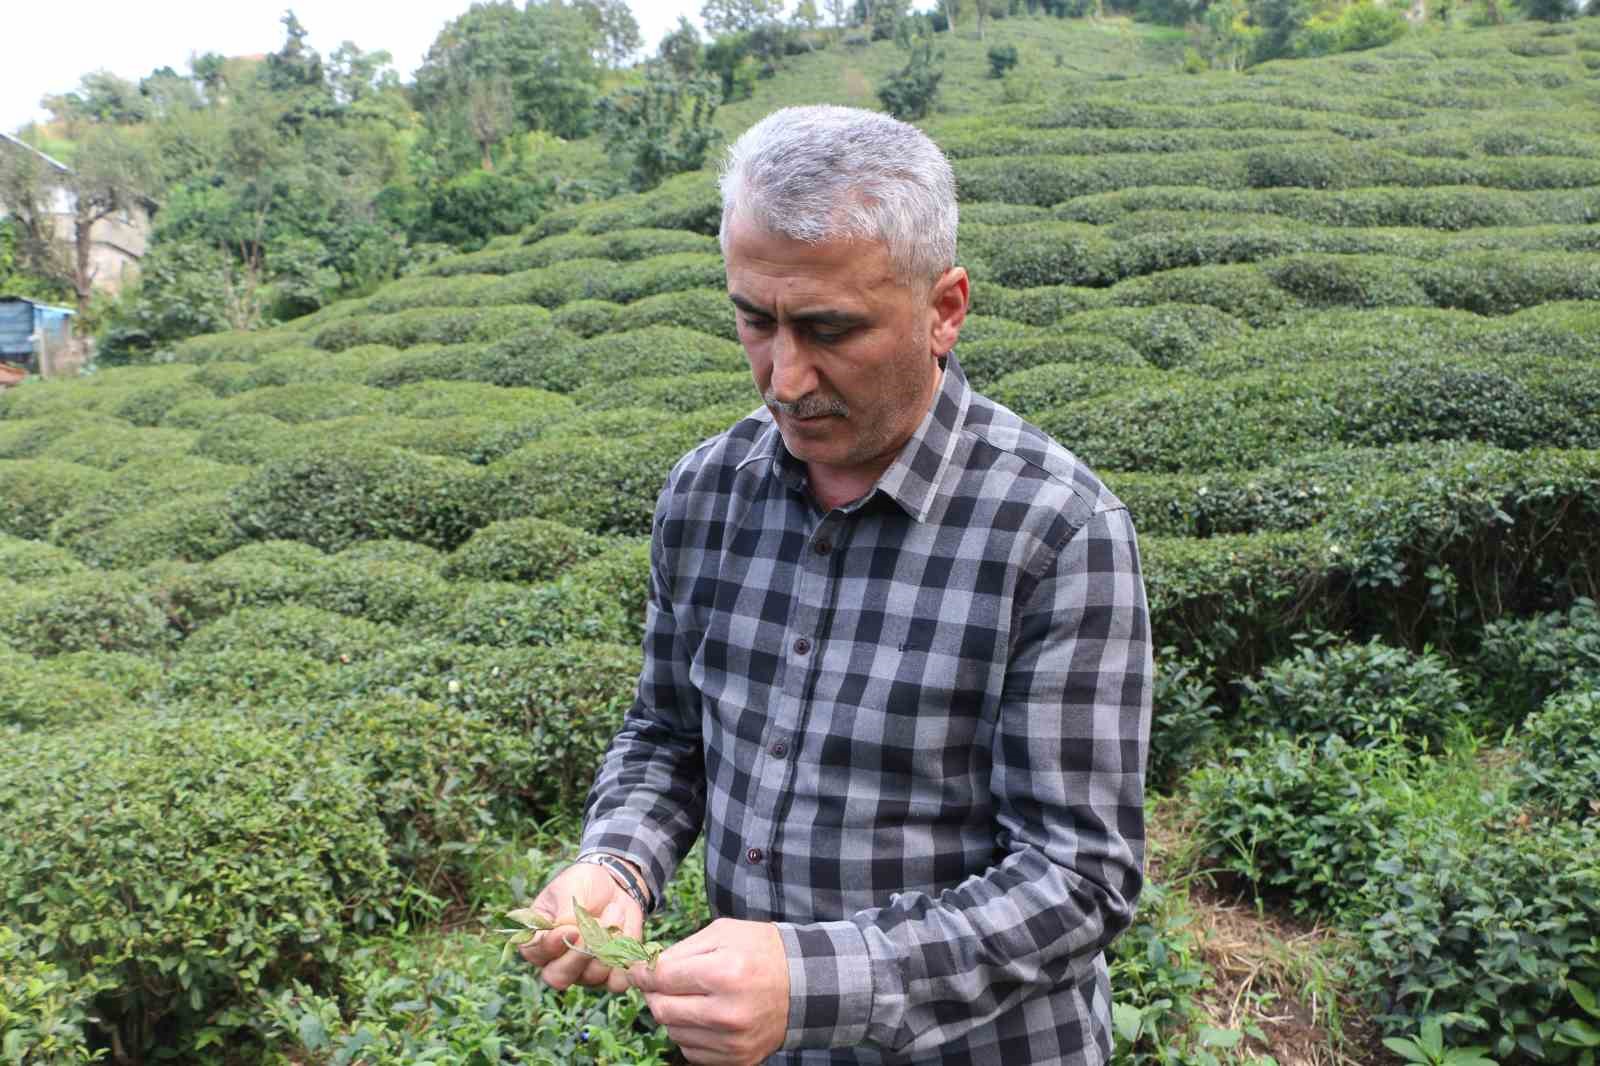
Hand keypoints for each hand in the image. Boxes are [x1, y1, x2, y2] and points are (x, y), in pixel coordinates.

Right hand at [517, 861, 643, 993]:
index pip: (535, 952)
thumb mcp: (569, 887)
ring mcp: (584, 972)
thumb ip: (564, 910)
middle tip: (593, 931)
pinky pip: (617, 982)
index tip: (570, 928)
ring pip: (591, 976)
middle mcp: (558, 962)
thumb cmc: (583, 884)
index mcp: (540, 939)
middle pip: (559, 977)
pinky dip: (625, 962)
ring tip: (615, 911)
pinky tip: (627, 936)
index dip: (551, 945)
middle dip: (578, 955)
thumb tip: (565, 928)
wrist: (613, 885)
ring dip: (607, 945)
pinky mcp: (610, 973)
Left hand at [629, 918, 788, 1065]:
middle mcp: (728, 1012)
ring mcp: (733, 1041)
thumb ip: (681, 950)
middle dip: (654, 993)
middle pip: (662, 1010)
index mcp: (725, 973)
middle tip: (661, 983)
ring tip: (690, 997)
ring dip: (673, 1014)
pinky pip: (692, 1052)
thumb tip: (645, 969)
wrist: (804, 985)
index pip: (662, 978)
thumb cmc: (761, 952)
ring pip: (674, 1032)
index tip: (638, 968)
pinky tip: (704, 1016)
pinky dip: (690, 1034)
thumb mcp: (723, 933)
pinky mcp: (738, 1059)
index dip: (642, 971)